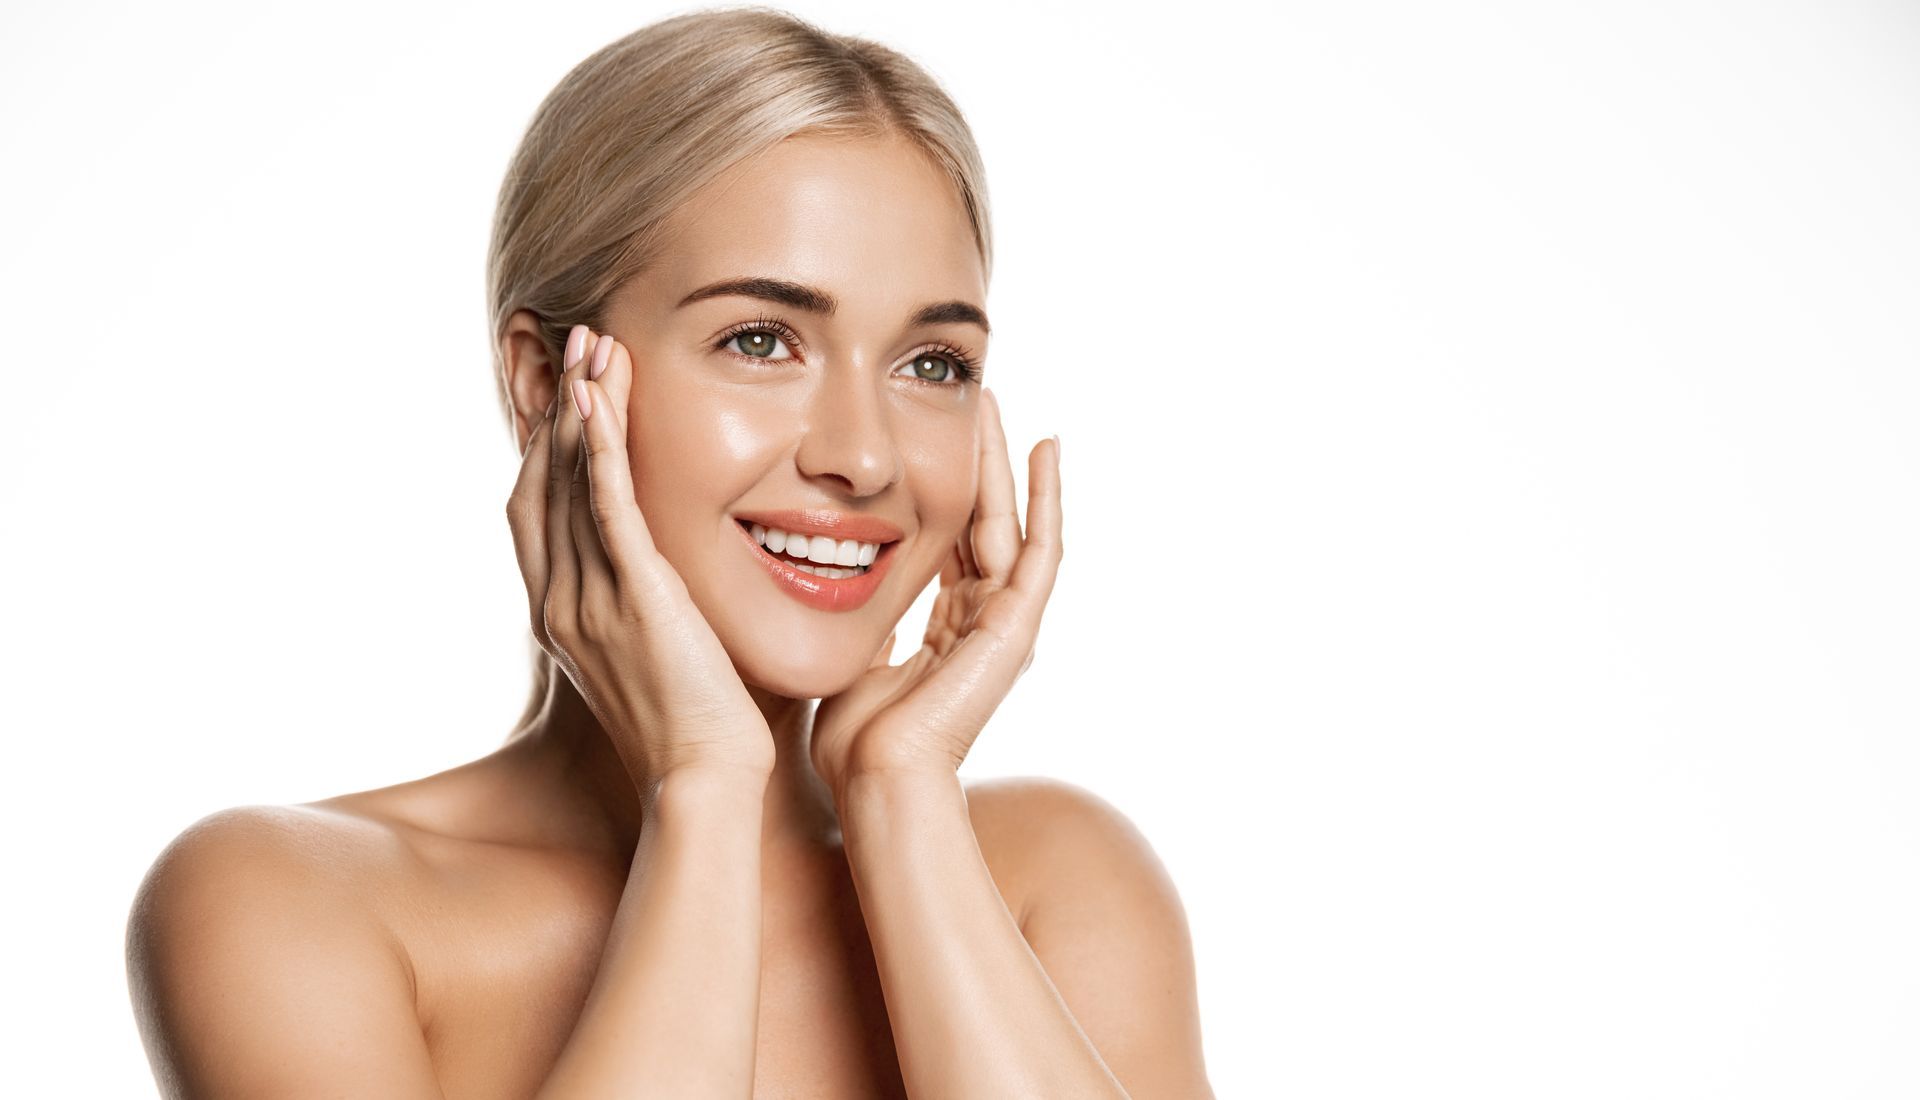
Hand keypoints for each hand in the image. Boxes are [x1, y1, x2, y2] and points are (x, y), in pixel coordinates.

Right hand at [506, 324, 774, 789]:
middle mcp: (561, 602)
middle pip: (539, 482)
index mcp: (564, 615)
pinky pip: (606, 507)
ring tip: (590, 345)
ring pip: (568, 482)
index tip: (564, 392)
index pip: (537, 511)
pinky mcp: (633, 598)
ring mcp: (589, 600)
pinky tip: (600, 400)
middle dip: (554, 409)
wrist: (705, 781)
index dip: (544, 446)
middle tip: (572, 342)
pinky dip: (598, 448)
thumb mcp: (661, 652)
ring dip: (577, 408)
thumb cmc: (701, 725)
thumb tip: (671, 576)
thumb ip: (651, 605)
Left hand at [810, 387, 1062, 799]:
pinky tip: (1047, 448)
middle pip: (986, 524)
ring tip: (998, 406)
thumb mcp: (850, 658)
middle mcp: (982, 623)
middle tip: (973, 401)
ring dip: (1007, 463)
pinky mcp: (1018, 626)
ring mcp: (1005, 625)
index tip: (932, 440)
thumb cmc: (854, 741)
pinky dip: (1048, 497)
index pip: (953, 544)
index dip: (946, 491)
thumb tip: (832, 587)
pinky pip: (1042, 548)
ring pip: (1013, 524)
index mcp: (946, 632)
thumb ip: (858, 621)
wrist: (878, 779)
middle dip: (978, 461)